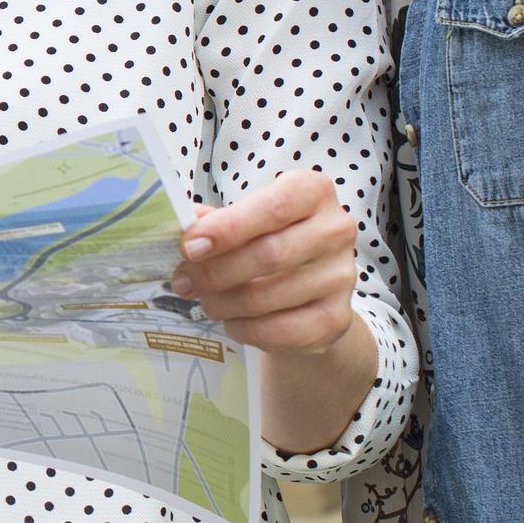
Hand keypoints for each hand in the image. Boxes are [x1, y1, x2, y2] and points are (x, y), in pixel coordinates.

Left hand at [172, 169, 360, 356]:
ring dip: (223, 303)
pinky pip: (279, 330)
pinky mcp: (336, 318)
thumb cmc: (269, 241)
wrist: (308, 291)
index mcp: (313, 192)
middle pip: (269, 254)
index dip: (228, 228)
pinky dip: (244, 329)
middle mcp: (335, 230)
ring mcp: (341, 276)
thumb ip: (215, 220)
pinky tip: (232, 321)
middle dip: (215, 271)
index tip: (189, 246)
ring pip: (267, 296)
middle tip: (184, 281)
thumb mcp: (245, 220)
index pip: (273, 207)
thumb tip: (182, 224)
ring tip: (205, 301)